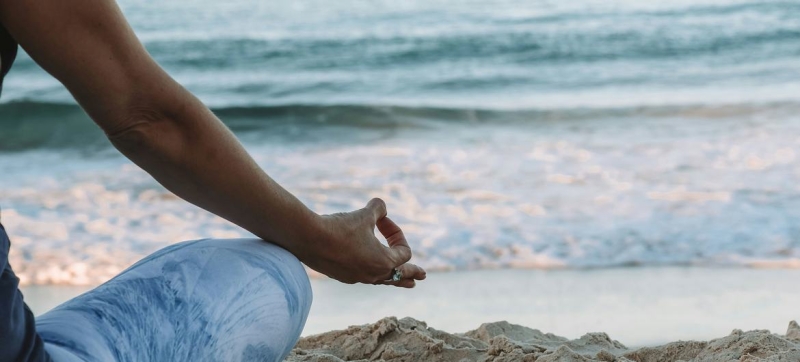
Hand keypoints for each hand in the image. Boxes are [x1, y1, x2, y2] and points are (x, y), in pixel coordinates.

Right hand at [302, 198, 425, 287]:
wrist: (309, 239)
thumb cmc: (340, 227)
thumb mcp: (364, 214)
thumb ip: (378, 209)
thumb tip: (382, 206)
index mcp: (384, 262)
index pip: (403, 251)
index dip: (397, 233)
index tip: (382, 220)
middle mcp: (373, 274)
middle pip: (399, 276)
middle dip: (412, 273)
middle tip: (422, 276)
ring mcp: (357, 278)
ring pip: (382, 280)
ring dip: (394, 278)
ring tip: (407, 283)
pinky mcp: (343, 276)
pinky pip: (364, 277)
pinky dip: (372, 273)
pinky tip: (370, 272)